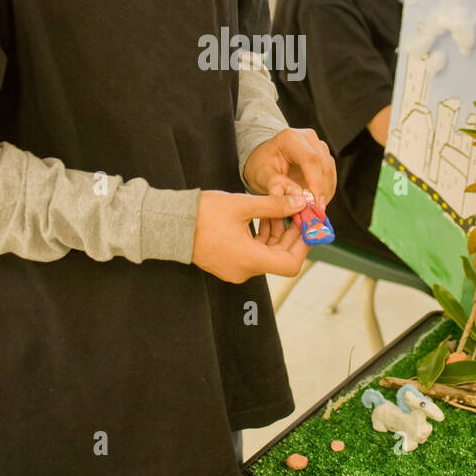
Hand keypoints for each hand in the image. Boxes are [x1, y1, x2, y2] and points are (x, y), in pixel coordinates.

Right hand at [191, 189, 312, 282]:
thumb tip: (301, 204)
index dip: (303, 245)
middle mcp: (244, 270)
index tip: (306, 226)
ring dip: (276, 234)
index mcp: (249, 260)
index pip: (290, 264)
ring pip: (267, 254)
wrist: (169, 224)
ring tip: (277, 209)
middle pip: (280, 258)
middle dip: (291, 235)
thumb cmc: (202, 214)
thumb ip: (275, 206)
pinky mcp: (227, 263)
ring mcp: (235, 269)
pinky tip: (262, 217)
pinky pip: (253, 253)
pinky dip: (261, 238)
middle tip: (297, 213)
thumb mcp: (243, 205)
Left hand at [242, 127, 335, 209]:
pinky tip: (315, 203)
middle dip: (321, 191)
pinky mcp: (324, 157)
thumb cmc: (261, 165)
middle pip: (324, 165)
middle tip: (314, 212)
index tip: (314, 203)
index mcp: (290, 138)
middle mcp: (308, 138)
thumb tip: (295, 197)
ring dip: (325, 193)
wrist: (264, 159)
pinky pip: (331, 176)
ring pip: (330, 172)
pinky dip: (326, 192)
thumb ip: (276, 185)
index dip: (315, 182)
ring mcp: (318, 146)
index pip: (310, 159)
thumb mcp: (262, 176)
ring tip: (312, 210)